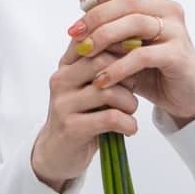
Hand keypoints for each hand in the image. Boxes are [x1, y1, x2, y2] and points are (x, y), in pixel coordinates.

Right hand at [31, 39, 139, 193]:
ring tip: (131, 110)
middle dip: (128, 73)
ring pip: (109, 91)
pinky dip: (128, 123)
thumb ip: (103, 65)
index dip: (119, 43)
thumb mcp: (87, 85)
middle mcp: (61, 80)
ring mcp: (63, 104)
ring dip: (130, 102)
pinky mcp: (71, 128)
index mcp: (66, 65)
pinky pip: (110, 118)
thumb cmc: (81, 115)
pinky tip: (129, 128)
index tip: (138, 52)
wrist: (56, 153)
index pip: (93, 40)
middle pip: (103, 62)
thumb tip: (136, 41)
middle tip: (135, 87)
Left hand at [67, 0, 194, 127]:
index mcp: (156, 1)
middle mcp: (169, 10)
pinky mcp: (177, 55)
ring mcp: (176, 31)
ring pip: (135, 23)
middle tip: (75, 33)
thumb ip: (107, 19)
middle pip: (128, 1)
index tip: (82, 7)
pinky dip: (118, 67)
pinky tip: (101, 79)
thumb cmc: (151, 67)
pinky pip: (142, 56)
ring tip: (84, 52)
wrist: (184, 97)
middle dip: (96, 16)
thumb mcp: (125, 42)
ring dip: (104, 36)